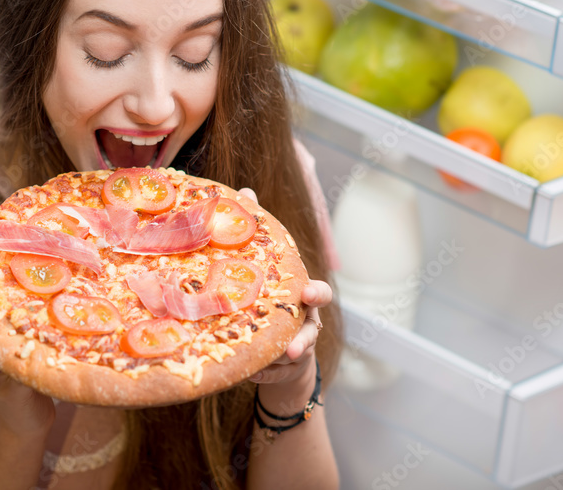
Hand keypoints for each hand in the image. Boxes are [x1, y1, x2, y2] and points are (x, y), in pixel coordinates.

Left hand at [237, 187, 329, 390]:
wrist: (270, 343)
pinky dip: (266, 369)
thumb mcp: (259, 267)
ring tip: (285, 353)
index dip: (316, 292)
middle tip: (300, 330)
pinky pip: (274, 368)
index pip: (316, 291)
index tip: (306, 292)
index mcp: (298, 294)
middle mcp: (304, 317)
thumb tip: (246, 191)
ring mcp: (296, 342)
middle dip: (309, 325)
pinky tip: (254, 371)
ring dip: (292, 349)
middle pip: (315, 320)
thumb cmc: (265, 295)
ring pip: (299, 347)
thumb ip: (256, 233)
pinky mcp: (282, 364)